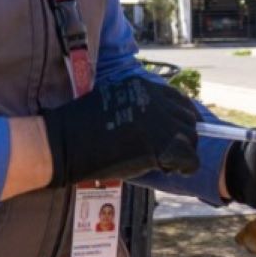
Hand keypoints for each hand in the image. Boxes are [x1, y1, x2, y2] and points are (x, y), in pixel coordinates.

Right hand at [43, 78, 200, 187]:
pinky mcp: (160, 145)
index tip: (177, 133)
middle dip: (183, 137)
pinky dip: (183, 168)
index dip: (181, 119)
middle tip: (169, 153)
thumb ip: (134, 106)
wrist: (65, 143)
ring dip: (182, 153)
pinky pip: (189, 159)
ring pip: (191, 139)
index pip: (178, 100)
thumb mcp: (110, 102)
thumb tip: (154, 123)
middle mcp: (155, 99)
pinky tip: (167, 171)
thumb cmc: (79, 127)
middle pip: (187, 119)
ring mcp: (159, 121)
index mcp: (142, 86)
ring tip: (164, 163)